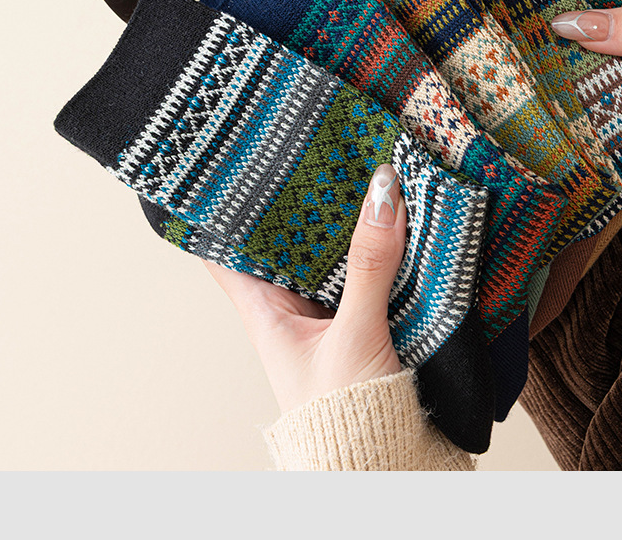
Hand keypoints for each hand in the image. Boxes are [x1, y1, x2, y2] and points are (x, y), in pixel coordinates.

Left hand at [204, 164, 405, 413]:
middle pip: (288, 245)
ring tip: (360, 166)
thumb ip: (369, 265)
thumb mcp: (355, 333)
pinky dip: (380, 249)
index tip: (229, 165)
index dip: (224, 211)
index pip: (228, 252)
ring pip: (332, 257)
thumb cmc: (346, 420)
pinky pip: (368, 275)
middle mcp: (292, 313)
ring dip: (348, 223)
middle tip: (315, 145)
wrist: (386, 476)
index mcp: (266, 314)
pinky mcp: (367, 327)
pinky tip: (397, 218)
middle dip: (304, 201)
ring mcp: (329, 320)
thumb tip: (382, 194)